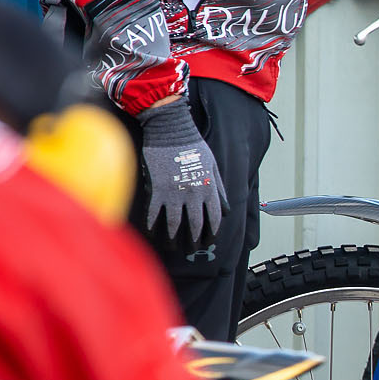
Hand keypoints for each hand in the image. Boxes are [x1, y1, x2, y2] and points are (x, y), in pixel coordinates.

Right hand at [135, 97, 226, 243]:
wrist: (171, 129)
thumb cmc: (193, 145)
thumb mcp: (213, 165)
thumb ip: (219, 188)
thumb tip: (226, 209)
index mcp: (209, 188)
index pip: (215, 217)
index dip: (213, 231)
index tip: (210, 240)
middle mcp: (194, 194)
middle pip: (196, 224)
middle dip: (195, 240)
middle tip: (192, 249)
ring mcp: (175, 192)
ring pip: (175, 223)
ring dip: (173, 237)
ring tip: (172, 246)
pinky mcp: (158, 188)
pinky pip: (154, 212)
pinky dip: (153, 224)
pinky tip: (152, 233)